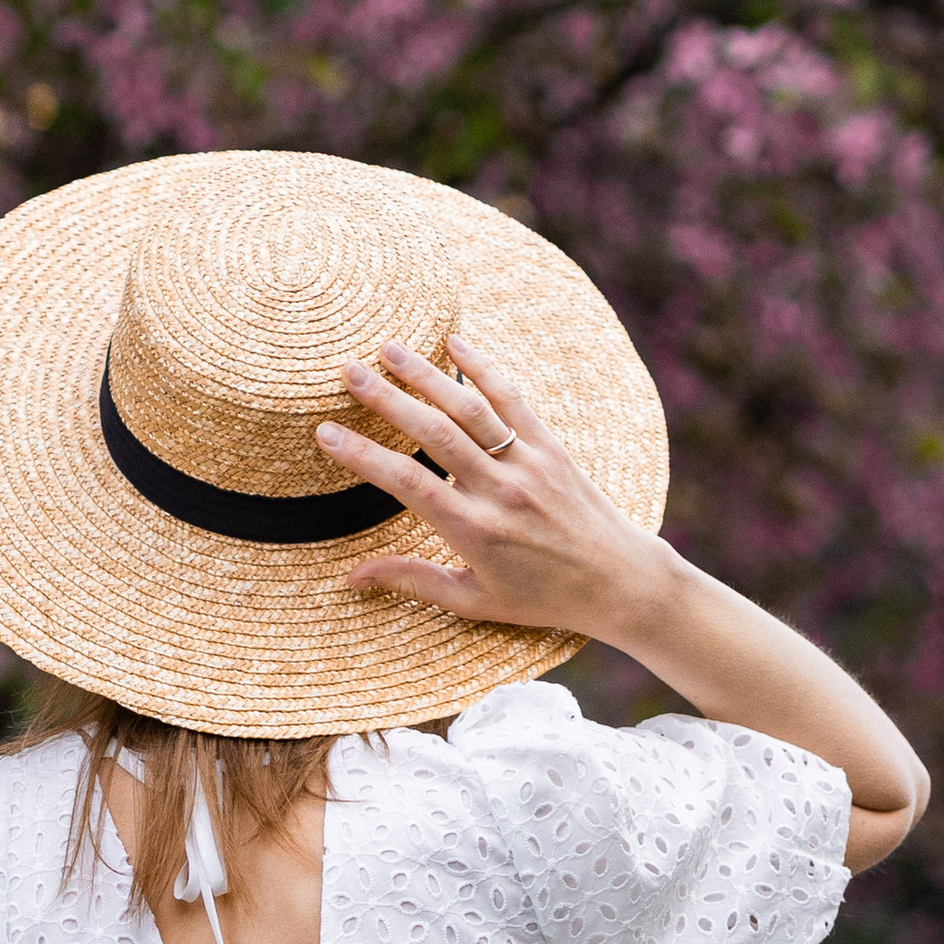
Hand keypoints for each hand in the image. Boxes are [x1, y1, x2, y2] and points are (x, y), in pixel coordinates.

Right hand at [316, 335, 667, 638]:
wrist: (616, 579)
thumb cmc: (541, 598)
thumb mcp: (473, 600)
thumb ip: (412, 581)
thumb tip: (351, 578)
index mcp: (474, 532)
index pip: (407, 484)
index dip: (363, 457)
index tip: (326, 434)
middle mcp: (500, 491)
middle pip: (434, 433)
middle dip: (386, 399)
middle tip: (347, 372)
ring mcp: (528, 464)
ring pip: (470, 408)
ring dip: (427, 374)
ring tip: (388, 348)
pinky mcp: (551, 447)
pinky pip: (513, 399)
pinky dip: (483, 369)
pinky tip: (455, 343)